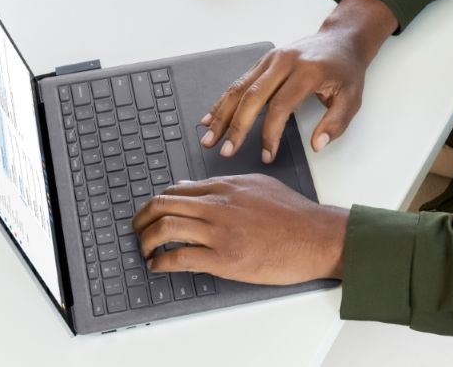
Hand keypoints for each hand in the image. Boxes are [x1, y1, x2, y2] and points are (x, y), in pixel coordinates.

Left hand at [133, 175, 348, 283]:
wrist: (315, 236)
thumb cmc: (293, 214)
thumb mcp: (258, 186)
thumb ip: (225, 186)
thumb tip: (193, 189)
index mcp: (227, 186)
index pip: (178, 189)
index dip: (157, 202)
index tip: (150, 213)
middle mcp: (219, 205)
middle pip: (164, 205)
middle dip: (142, 218)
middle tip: (136, 229)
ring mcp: (220, 231)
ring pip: (166, 228)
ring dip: (146, 241)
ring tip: (144, 250)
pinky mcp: (224, 258)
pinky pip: (181, 257)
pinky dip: (162, 262)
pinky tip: (158, 266)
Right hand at [202, 0, 397, 160]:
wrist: (341, 40)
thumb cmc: (345, 70)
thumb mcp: (352, 98)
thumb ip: (336, 123)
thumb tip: (317, 145)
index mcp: (307, 72)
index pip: (281, 106)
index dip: (270, 133)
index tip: (267, 155)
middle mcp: (284, 62)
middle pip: (253, 96)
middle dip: (236, 126)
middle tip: (226, 150)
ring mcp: (271, 59)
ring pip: (240, 87)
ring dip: (222, 113)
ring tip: (209, 137)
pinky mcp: (264, 60)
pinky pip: (240, 81)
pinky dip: (224, 101)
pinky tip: (212, 117)